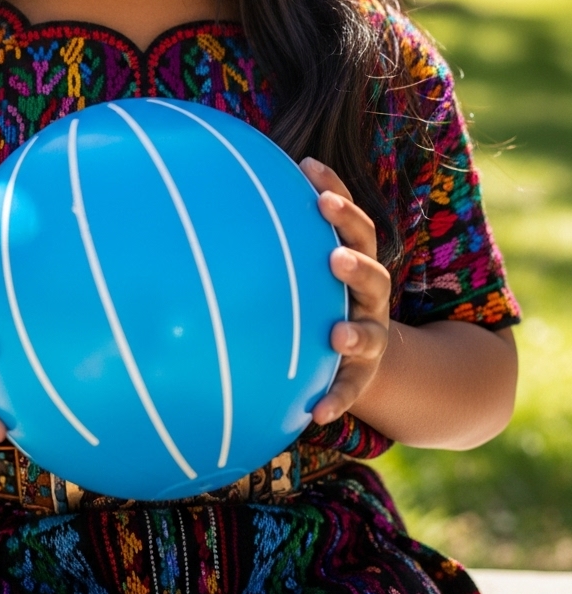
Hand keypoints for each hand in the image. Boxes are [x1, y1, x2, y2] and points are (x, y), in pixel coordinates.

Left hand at [299, 157, 390, 426]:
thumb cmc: (317, 290)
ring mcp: (369, 336)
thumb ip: (278, 227)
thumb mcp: (304, 259)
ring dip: (356, 331)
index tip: (313, 181)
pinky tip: (316, 413)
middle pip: (373, 273)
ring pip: (371, 332)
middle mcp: (368, 296)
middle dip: (356, 263)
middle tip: (336, 257)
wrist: (359, 352)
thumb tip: (220, 181)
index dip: (339, 200)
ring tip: (337, 334)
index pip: (353, 225)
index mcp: (354, 259)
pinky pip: (351, 390)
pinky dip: (337, 399)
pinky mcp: (361, 377)